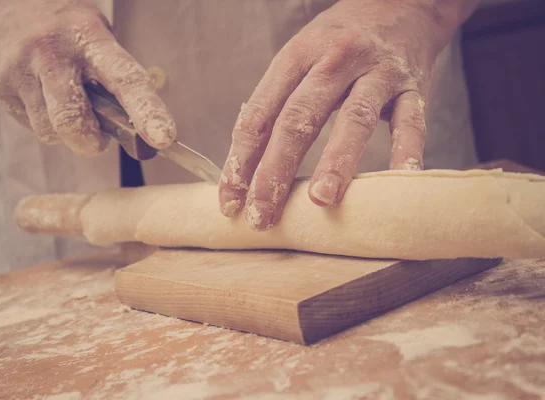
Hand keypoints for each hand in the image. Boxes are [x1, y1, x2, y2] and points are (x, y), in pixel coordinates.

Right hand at [0, 0, 175, 154]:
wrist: (5, 0)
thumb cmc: (67, 28)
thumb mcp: (98, 39)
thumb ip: (115, 80)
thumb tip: (135, 131)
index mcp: (91, 39)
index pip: (125, 80)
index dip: (147, 111)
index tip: (163, 138)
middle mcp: (54, 53)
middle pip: (73, 120)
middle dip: (90, 142)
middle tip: (97, 139)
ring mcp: (22, 69)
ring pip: (50, 131)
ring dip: (66, 133)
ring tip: (66, 105)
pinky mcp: (0, 85)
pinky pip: (30, 126)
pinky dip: (44, 123)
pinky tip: (43, 98)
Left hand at [219, 0, 477, 228]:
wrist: (399, 5)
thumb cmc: (337, 44)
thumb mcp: (299, 59)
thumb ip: (276, 105)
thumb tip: (245, 166)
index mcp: (295, 57)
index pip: (258, 114)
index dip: (240, 161)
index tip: (230, 201)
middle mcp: (333, 61)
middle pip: (297, 120)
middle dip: (275, 171)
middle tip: (262, 214)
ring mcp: (376, 73)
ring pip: (353, 119)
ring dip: (335, 161)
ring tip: (320, 200)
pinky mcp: (413, 86)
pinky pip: (411, 122)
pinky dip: (406, 151)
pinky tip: (398, 179)